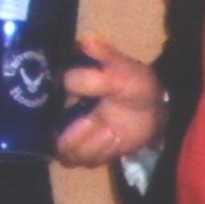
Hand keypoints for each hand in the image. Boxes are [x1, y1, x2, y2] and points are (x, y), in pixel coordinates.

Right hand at [55, 36, 165, 167]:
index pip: (51, 94)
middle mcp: (63, 113)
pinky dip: (100, 153)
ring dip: (90, 145)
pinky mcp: (88, 151)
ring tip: (111, 132)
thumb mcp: (124, 67)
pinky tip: (115, 139)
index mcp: (67, 86)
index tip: (83, 96)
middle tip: (93, 121)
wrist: (153, 108)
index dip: (65, 97)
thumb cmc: (134, 83)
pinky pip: (84, 162)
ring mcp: (74, 135)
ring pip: (66, 153)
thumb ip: (104, 56)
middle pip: (51, 135)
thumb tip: (86, 42)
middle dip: (73, 134)